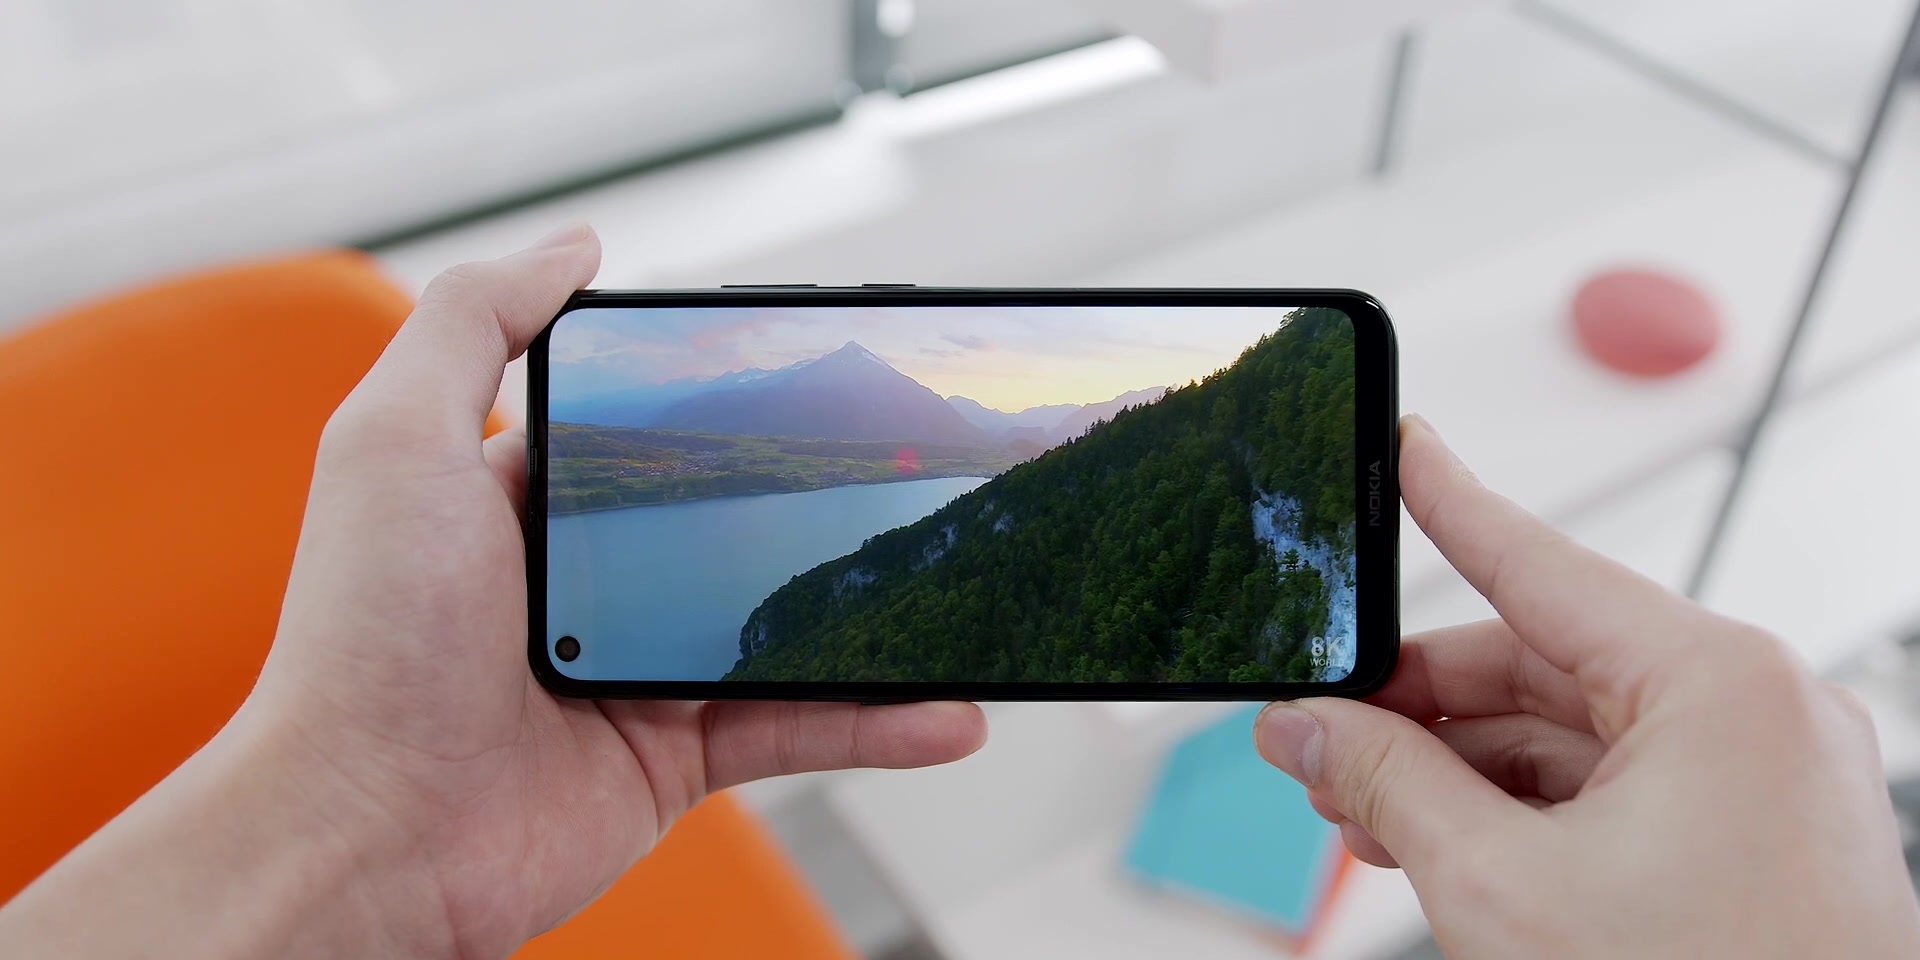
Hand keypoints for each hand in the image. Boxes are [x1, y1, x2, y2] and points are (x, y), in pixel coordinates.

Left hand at [0, 227, 985, 959]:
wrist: (369, 837)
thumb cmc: (362, 642)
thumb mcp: (398, 440)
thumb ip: (474, 325)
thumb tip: (575, 248)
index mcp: (522, 501)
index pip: (640, 426)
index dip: (720, 393)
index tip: (809, 365)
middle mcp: (584, 583)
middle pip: (730, 519)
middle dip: (817, 494)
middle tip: (910, 462)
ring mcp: (634, 671)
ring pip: (782, 626)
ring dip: (874, 613)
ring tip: (958, 578)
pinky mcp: (673, 755)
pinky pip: (794, 727)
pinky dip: (878, 722)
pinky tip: (948, 708)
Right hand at [1256, 416, 1919, 957]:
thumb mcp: (1498, 884)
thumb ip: (1385, 783)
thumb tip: (1309, 730)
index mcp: (1721, 686)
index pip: (1543, 564)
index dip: (1452, 504)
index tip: (1407, 451)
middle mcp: (1759, 716)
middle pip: (1548, 660)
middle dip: (1423, 701)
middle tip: (1323, 727)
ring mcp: (1766, 784)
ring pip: (1576, 734)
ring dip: (1462, 766)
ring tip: (1363, 806)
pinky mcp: (1758, 844)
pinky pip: (1619, 790)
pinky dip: (1525, 810)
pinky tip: (1441, 841)